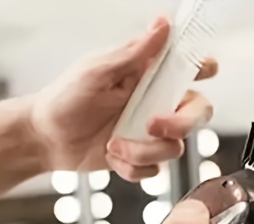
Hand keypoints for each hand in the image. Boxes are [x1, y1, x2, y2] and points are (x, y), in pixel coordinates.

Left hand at [27, 17, 217, 180]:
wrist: (47, 139)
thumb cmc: (65, 98)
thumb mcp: (97, 71)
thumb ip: (134, 52)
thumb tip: (163, 24)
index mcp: (148, 76)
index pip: (188, 67)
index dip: (203, 67)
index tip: (206, 70)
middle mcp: (155, 104)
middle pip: (197, 113)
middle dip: (180, 124)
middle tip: (153, 126)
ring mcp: (149, 133)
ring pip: (174, 148)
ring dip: (142, 151)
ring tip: (113, 145)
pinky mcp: (141, 158)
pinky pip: (154, 170)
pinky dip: (131, 167)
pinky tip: (111, 156)